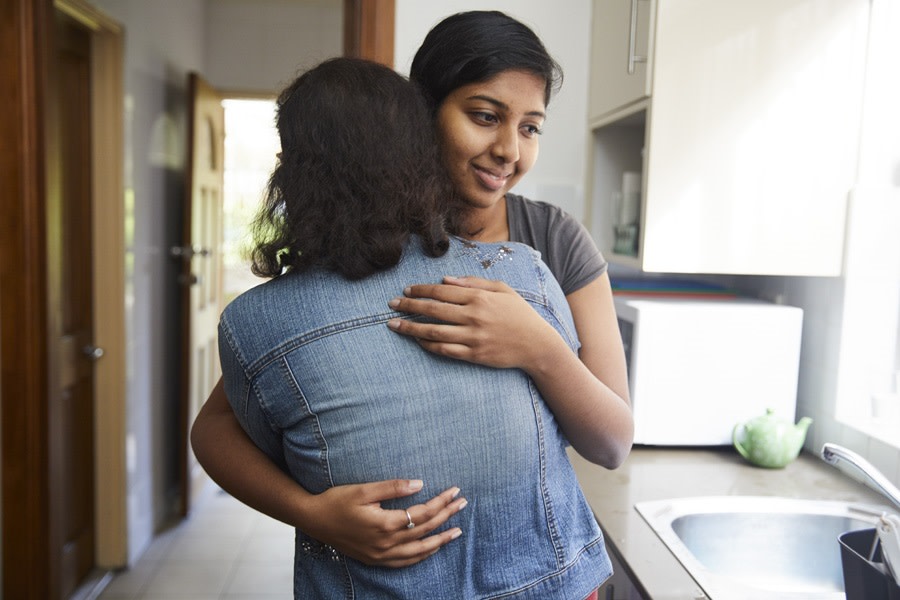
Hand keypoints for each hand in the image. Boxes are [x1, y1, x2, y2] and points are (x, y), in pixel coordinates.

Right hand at [301, 479, 466, 567]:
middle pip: (424, 530)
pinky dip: (422, 555)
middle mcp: (386, 543)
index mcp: (385, 524)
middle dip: (446, 516)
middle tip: (463, 504)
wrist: (314, 520)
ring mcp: (381, 555)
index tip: (455, 491)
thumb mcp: (363, 489)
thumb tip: (419, 484)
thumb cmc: (337, 500)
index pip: (422, 513)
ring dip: (440, 540)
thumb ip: (393, 487)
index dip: (441, 502)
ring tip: (456, 531)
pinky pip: (405, 562)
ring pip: (419, 550)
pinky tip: (431, 548)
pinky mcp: (375, 560)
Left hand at [387, 276, 560, 369]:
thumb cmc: (519, 314)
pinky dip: (428, 345)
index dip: (421, 290)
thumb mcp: (502, 290)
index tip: (406, 290)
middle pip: (433, 310)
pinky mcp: (474, 355)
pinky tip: (416, 340)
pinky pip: (445, 350)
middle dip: (409, 306)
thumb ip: (474, 282)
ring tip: (393, 324)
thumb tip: (446, 281)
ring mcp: (473, 337)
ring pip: (434, 331)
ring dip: (410, 328)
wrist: (537, 344)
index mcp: (479, 297)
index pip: (442, 292)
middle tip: (391, 304)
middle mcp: (474, 316)